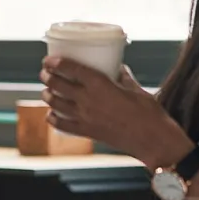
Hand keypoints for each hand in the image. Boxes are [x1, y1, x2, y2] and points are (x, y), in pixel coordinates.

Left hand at [39, 58, 190, 165]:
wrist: (153, 140)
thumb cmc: (148, 112)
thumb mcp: (135, 88)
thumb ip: (123, 77)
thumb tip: (117, 68)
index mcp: (100, 84)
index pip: (70, 68)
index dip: (55, 62)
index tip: (48, 59)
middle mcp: (88, 100)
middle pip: (57, 85)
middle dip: (47, 77)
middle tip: (45, 73)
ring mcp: (85, 117)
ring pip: (55, 104)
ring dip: (47, 95)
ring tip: (46, 91)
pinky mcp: (88, 132)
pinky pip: (62, 126)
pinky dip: (53, 119)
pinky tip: (51, 115)